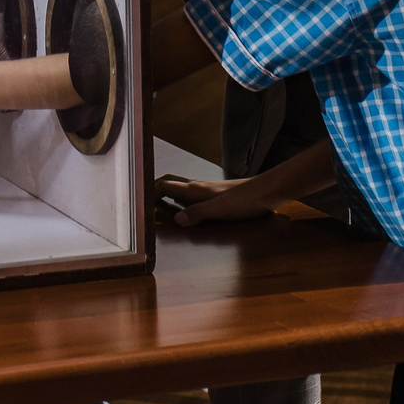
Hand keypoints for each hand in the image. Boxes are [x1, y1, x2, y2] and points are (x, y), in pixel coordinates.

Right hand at [154, 173, 280, 227]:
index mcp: (194, 189)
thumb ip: (197, 214)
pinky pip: (190, 194)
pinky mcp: (215, 195)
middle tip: (143, 203)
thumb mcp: (219, 211)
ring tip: (158, 207)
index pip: (163, 185)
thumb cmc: (243, 201)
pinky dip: (179, 200)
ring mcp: (206, 190)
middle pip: (168, 182)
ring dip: (166, 194)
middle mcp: (197, 186)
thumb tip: (174, 221)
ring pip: (179, 187)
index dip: (148, 192)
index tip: (137, 203)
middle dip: (153, 189)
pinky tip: (185, 210)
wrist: (267, 192)